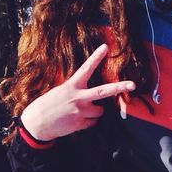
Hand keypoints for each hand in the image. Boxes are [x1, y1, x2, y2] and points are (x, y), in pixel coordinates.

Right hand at [20, 44, 134, 141]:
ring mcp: (81, 111)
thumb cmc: (48, 105)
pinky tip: (76, 121)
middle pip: (104, 91)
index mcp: (72, 85)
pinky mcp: (81, 123)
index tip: (106, 47)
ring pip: (99, 111)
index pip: (86, 68)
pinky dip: (88, 122)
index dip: (96, 57)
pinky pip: (93, 123)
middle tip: (133, 84)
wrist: (37, 122)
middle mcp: (79, 97)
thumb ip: (76, 90)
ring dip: (94, 112)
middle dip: (120, 87)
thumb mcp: (60, 91)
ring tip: (80, 112)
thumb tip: (91, 97)